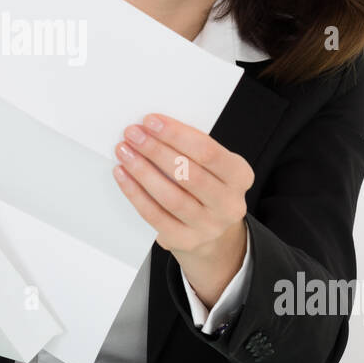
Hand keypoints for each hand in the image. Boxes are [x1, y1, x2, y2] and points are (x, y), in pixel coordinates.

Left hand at [112, 113, 254, 267]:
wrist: (211, 232)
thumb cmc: (206, 187)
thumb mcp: (211, 167)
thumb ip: (191, 149)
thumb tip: (152, 129)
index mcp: (240, 176)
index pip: (208, 152)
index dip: (177, 135)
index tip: (151, 121)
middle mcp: (229, 204)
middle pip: (188, 173)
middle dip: (156, 150)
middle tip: (132, 134)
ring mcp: (208, 226)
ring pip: (170, 196)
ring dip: (142, 171)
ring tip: (125, 152)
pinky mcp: (185, 241)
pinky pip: (155, 215)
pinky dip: (135, 193)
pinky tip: (123, 175)